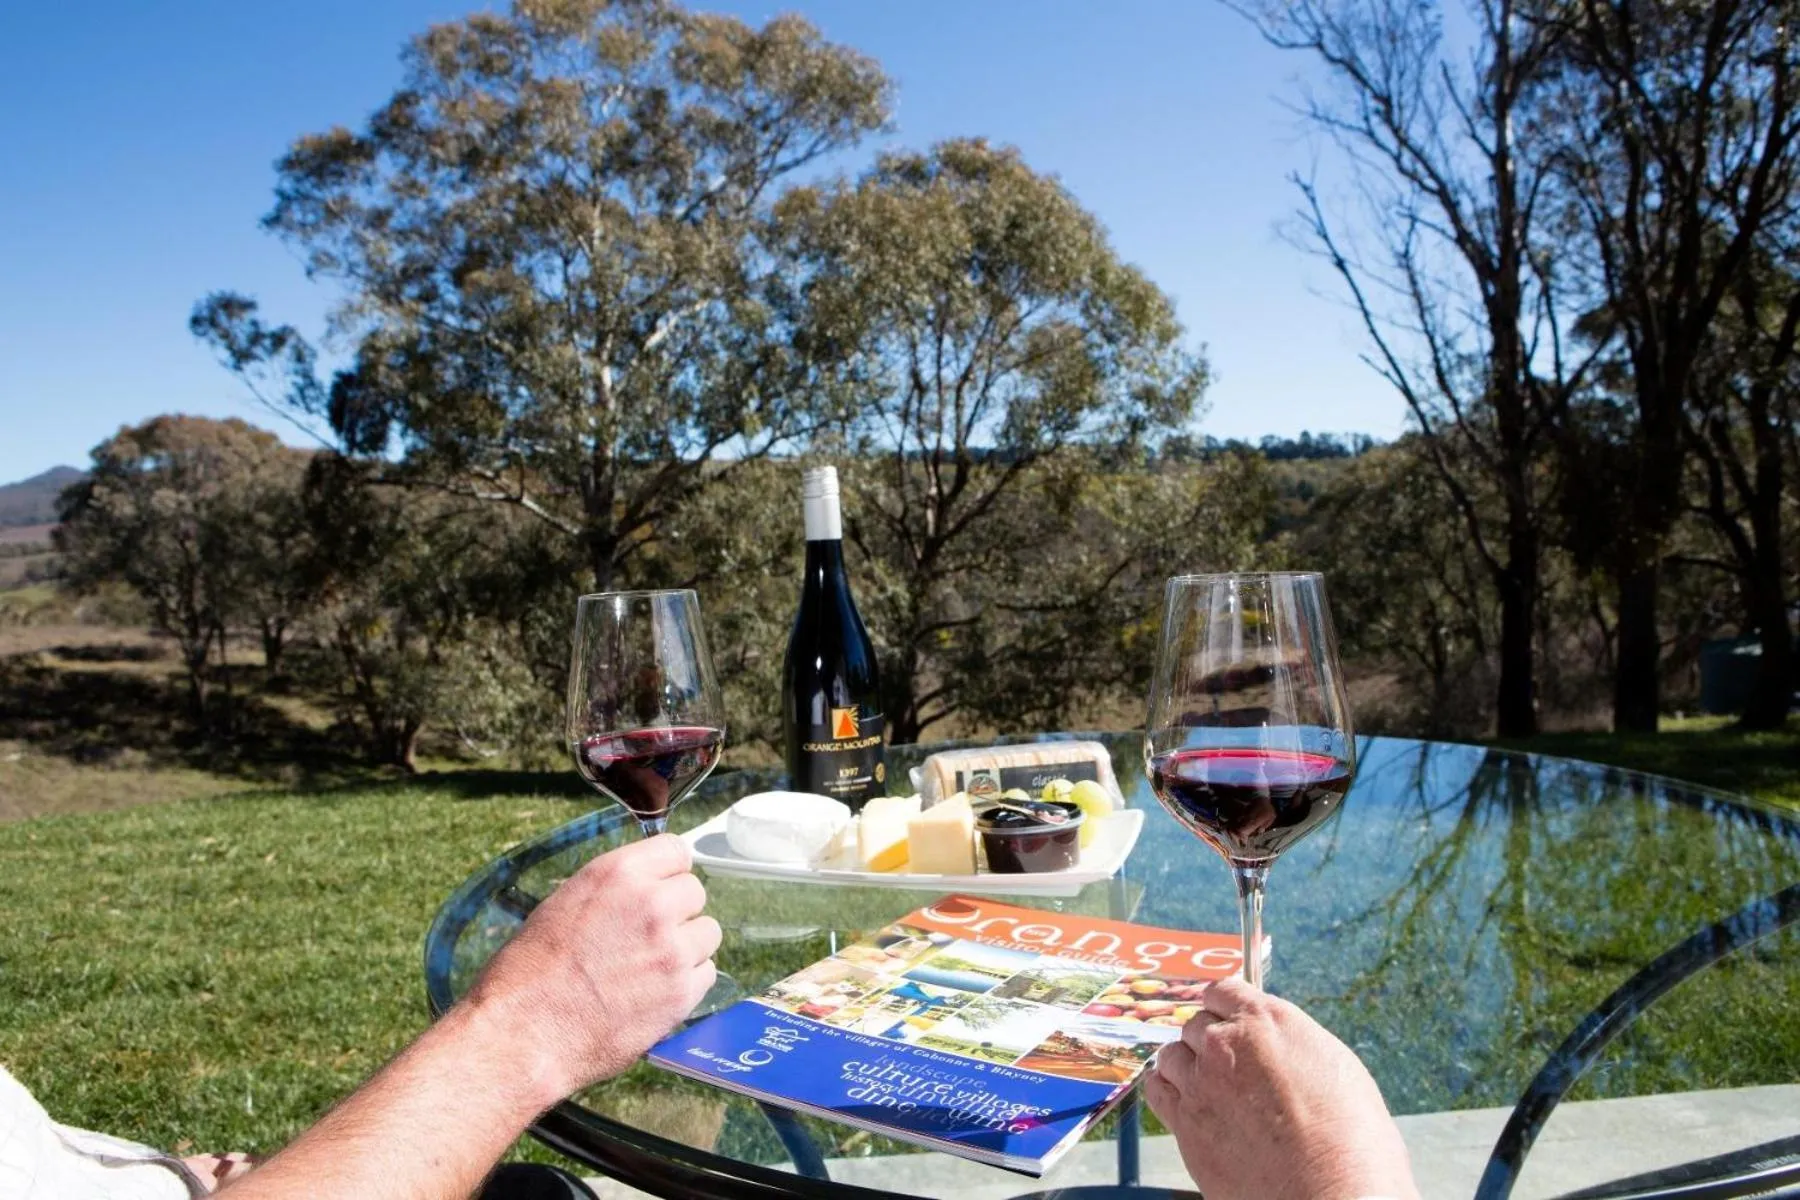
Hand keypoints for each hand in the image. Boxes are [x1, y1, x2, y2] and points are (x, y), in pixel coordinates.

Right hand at [467, 835, 720, 1101]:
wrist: (524, 1033)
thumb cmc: (529, 971)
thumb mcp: (566, 904)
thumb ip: (616, 892)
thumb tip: (646, 890)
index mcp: (619, 874)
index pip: (676, 850)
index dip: (667, 872)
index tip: (659, 888)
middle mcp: (653, 904)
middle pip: (695, 892)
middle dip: (676, 911)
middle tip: (648, 936)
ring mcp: (672, 949)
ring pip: (707, 933)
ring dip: (686, 947)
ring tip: (651, 967)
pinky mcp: (681, 994)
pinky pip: (707, 974)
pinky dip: (687, 983)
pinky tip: (656, 993)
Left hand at [1144, 977, 1417, 1199]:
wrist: (1330, 1195)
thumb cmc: (1352, 1140)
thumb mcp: (1335, 1068)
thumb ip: (1291, 1045)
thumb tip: (1274, 1045)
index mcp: (1267, 1020)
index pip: (1223, 991)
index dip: (1225, 1007)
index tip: (1228, 1020)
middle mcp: (1227, 1043)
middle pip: (1196, 1025)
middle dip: (1210, 1042)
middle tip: (1229, 1067)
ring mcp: (1201, 1083)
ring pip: (1173, 1055)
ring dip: (1187, 1066)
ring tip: (1208, 1087)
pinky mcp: (1185, 1123)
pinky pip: (1158, 1090)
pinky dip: (1167, 1090)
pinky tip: (1182, 1100)